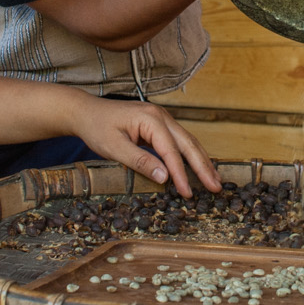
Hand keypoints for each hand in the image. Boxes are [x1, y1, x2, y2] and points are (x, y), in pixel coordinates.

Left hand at [70, 95, 220, 196]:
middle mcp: (161, 116)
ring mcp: (162, 118)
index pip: (171, 151)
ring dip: (202, 161)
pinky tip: (199, 167)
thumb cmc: (96, 127)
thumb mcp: (114, 147)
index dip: (181, 174)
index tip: (187, 193)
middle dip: (204, 166)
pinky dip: (191, 155)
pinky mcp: (159, 124)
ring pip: (188, 141)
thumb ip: (140, 161)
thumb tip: (164, 177)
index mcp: (150, 119)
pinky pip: (180, 141)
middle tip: (216, 187)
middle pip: (188, 143)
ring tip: (214, 180)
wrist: (86, 111)